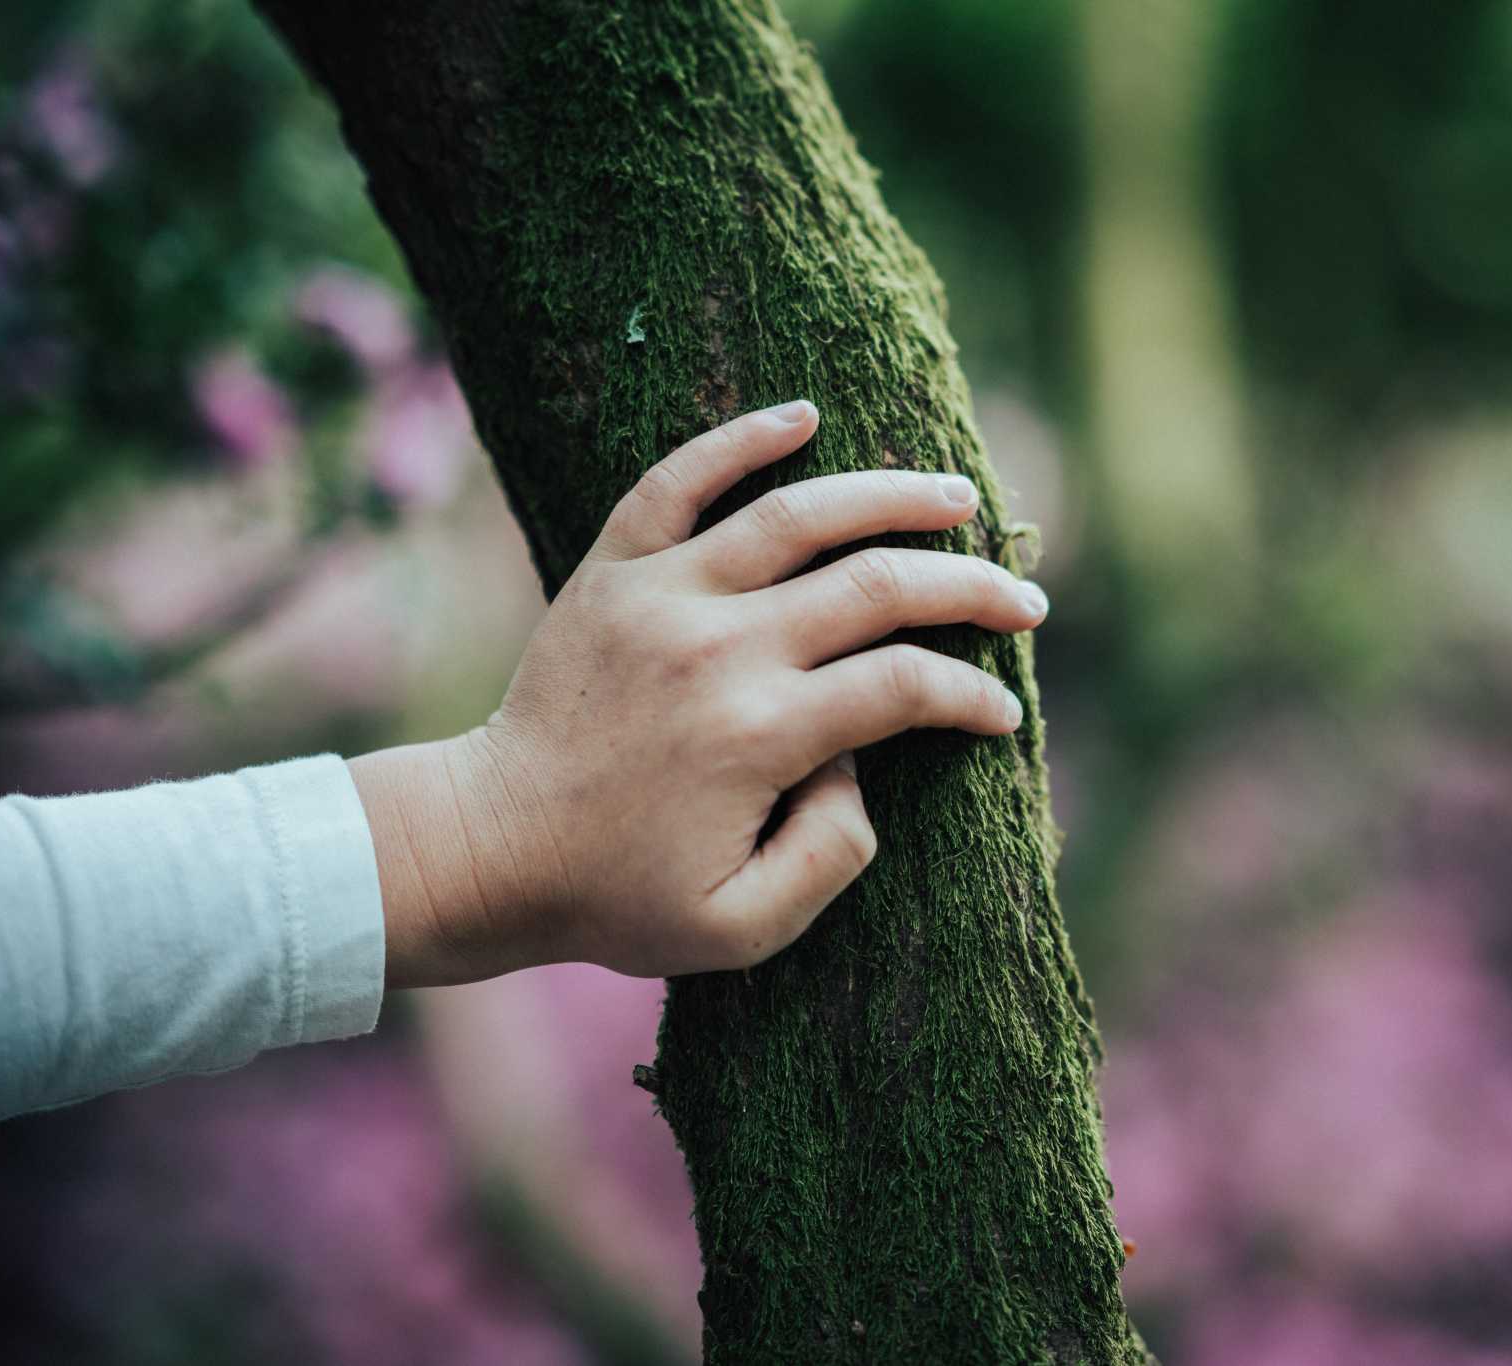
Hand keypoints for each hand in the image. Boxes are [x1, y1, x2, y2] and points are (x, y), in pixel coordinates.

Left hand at [349, 400, 1046, 986]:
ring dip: (893, 496)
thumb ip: (830, 857)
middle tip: (1022, 601)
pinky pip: (679, 479)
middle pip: (879, 584)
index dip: (972, 697)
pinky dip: (741, 437)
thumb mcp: (742, 926)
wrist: (488, 847)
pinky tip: (805, 416)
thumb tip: (861, 770)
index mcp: (761, 734)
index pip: (905, 686)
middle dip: (970, 590)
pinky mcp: (613, 570)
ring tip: (955, 498)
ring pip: (801, 513)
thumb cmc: (618, 896)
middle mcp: (722, 647)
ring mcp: (664, 596)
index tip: (1001, 714)